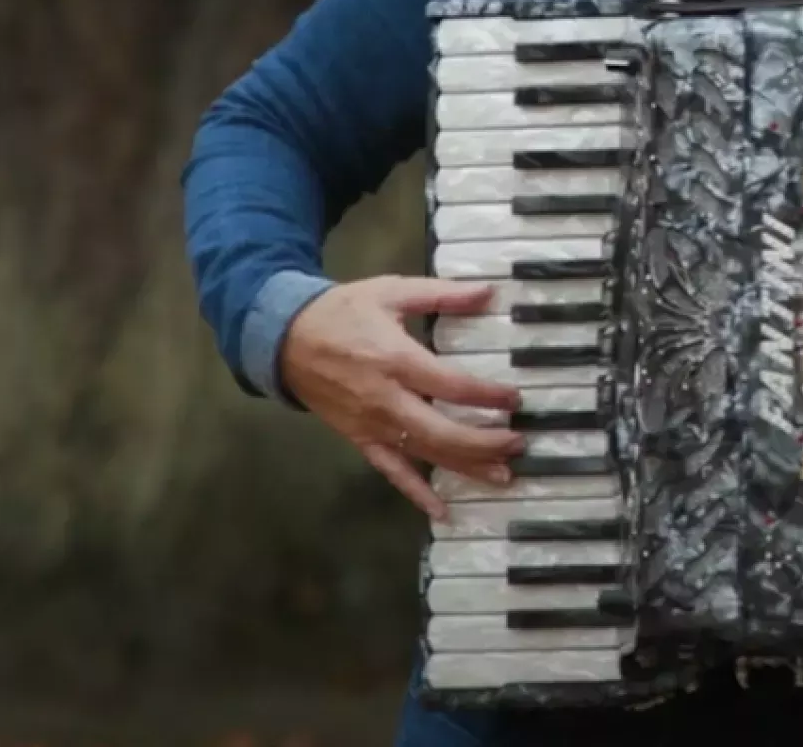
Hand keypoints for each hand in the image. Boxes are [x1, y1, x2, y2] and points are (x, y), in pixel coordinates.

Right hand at [277, 275, 524, 521]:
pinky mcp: (360, 440)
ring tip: (502, 476)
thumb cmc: (342, 312)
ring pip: (424, 455)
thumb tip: (489, 292)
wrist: (284, 338)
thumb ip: (442, 294)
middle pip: (442, 432)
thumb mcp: (391, 291)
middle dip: (484, 443)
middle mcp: (386, 399)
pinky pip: (391, 471)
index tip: (516, 399)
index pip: (452, 386)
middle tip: (518, 444)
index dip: (488, 396)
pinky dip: (416, 494)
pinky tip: (442, 512)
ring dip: (465, 467)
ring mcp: (372, 425)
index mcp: (396, 359)